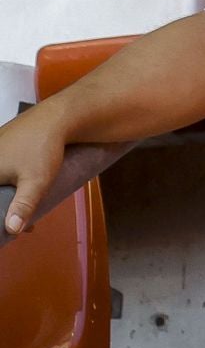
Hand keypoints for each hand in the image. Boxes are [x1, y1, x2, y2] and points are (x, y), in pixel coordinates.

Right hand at [2, 105, 71, 235]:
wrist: (56, 118)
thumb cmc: (43, 149)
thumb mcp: (35, 182)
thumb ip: (23, 206)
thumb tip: (11, 229)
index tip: (6, 226)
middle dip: (4, 207)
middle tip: (18, 225)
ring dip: (8, 197)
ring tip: (25, 214)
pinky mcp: (1, 145)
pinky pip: (1, 169)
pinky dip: (8, 182)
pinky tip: (22, 191)